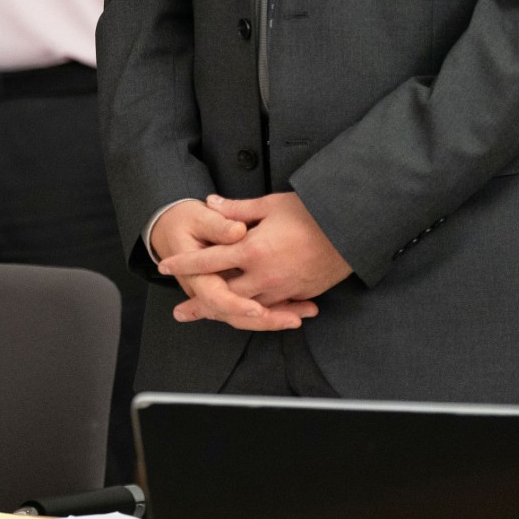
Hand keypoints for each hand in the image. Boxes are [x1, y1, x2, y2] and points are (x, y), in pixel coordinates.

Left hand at [159, 193, 351, 314]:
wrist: (353, 229)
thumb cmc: (312, 212)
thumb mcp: (270, 204)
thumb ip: (236, 209)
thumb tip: (211, 202)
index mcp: (252, 250)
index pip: (209, 260)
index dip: (185, 264)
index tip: (165, 266)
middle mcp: (265, 275)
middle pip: (225, 295)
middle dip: (201, 304)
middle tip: (181, 312)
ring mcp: (283, 288)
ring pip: (248, 307)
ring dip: (228, 313)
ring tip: (209, 316)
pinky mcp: (300, 294)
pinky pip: (273, 309)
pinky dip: (258, 313)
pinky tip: (248, 314)